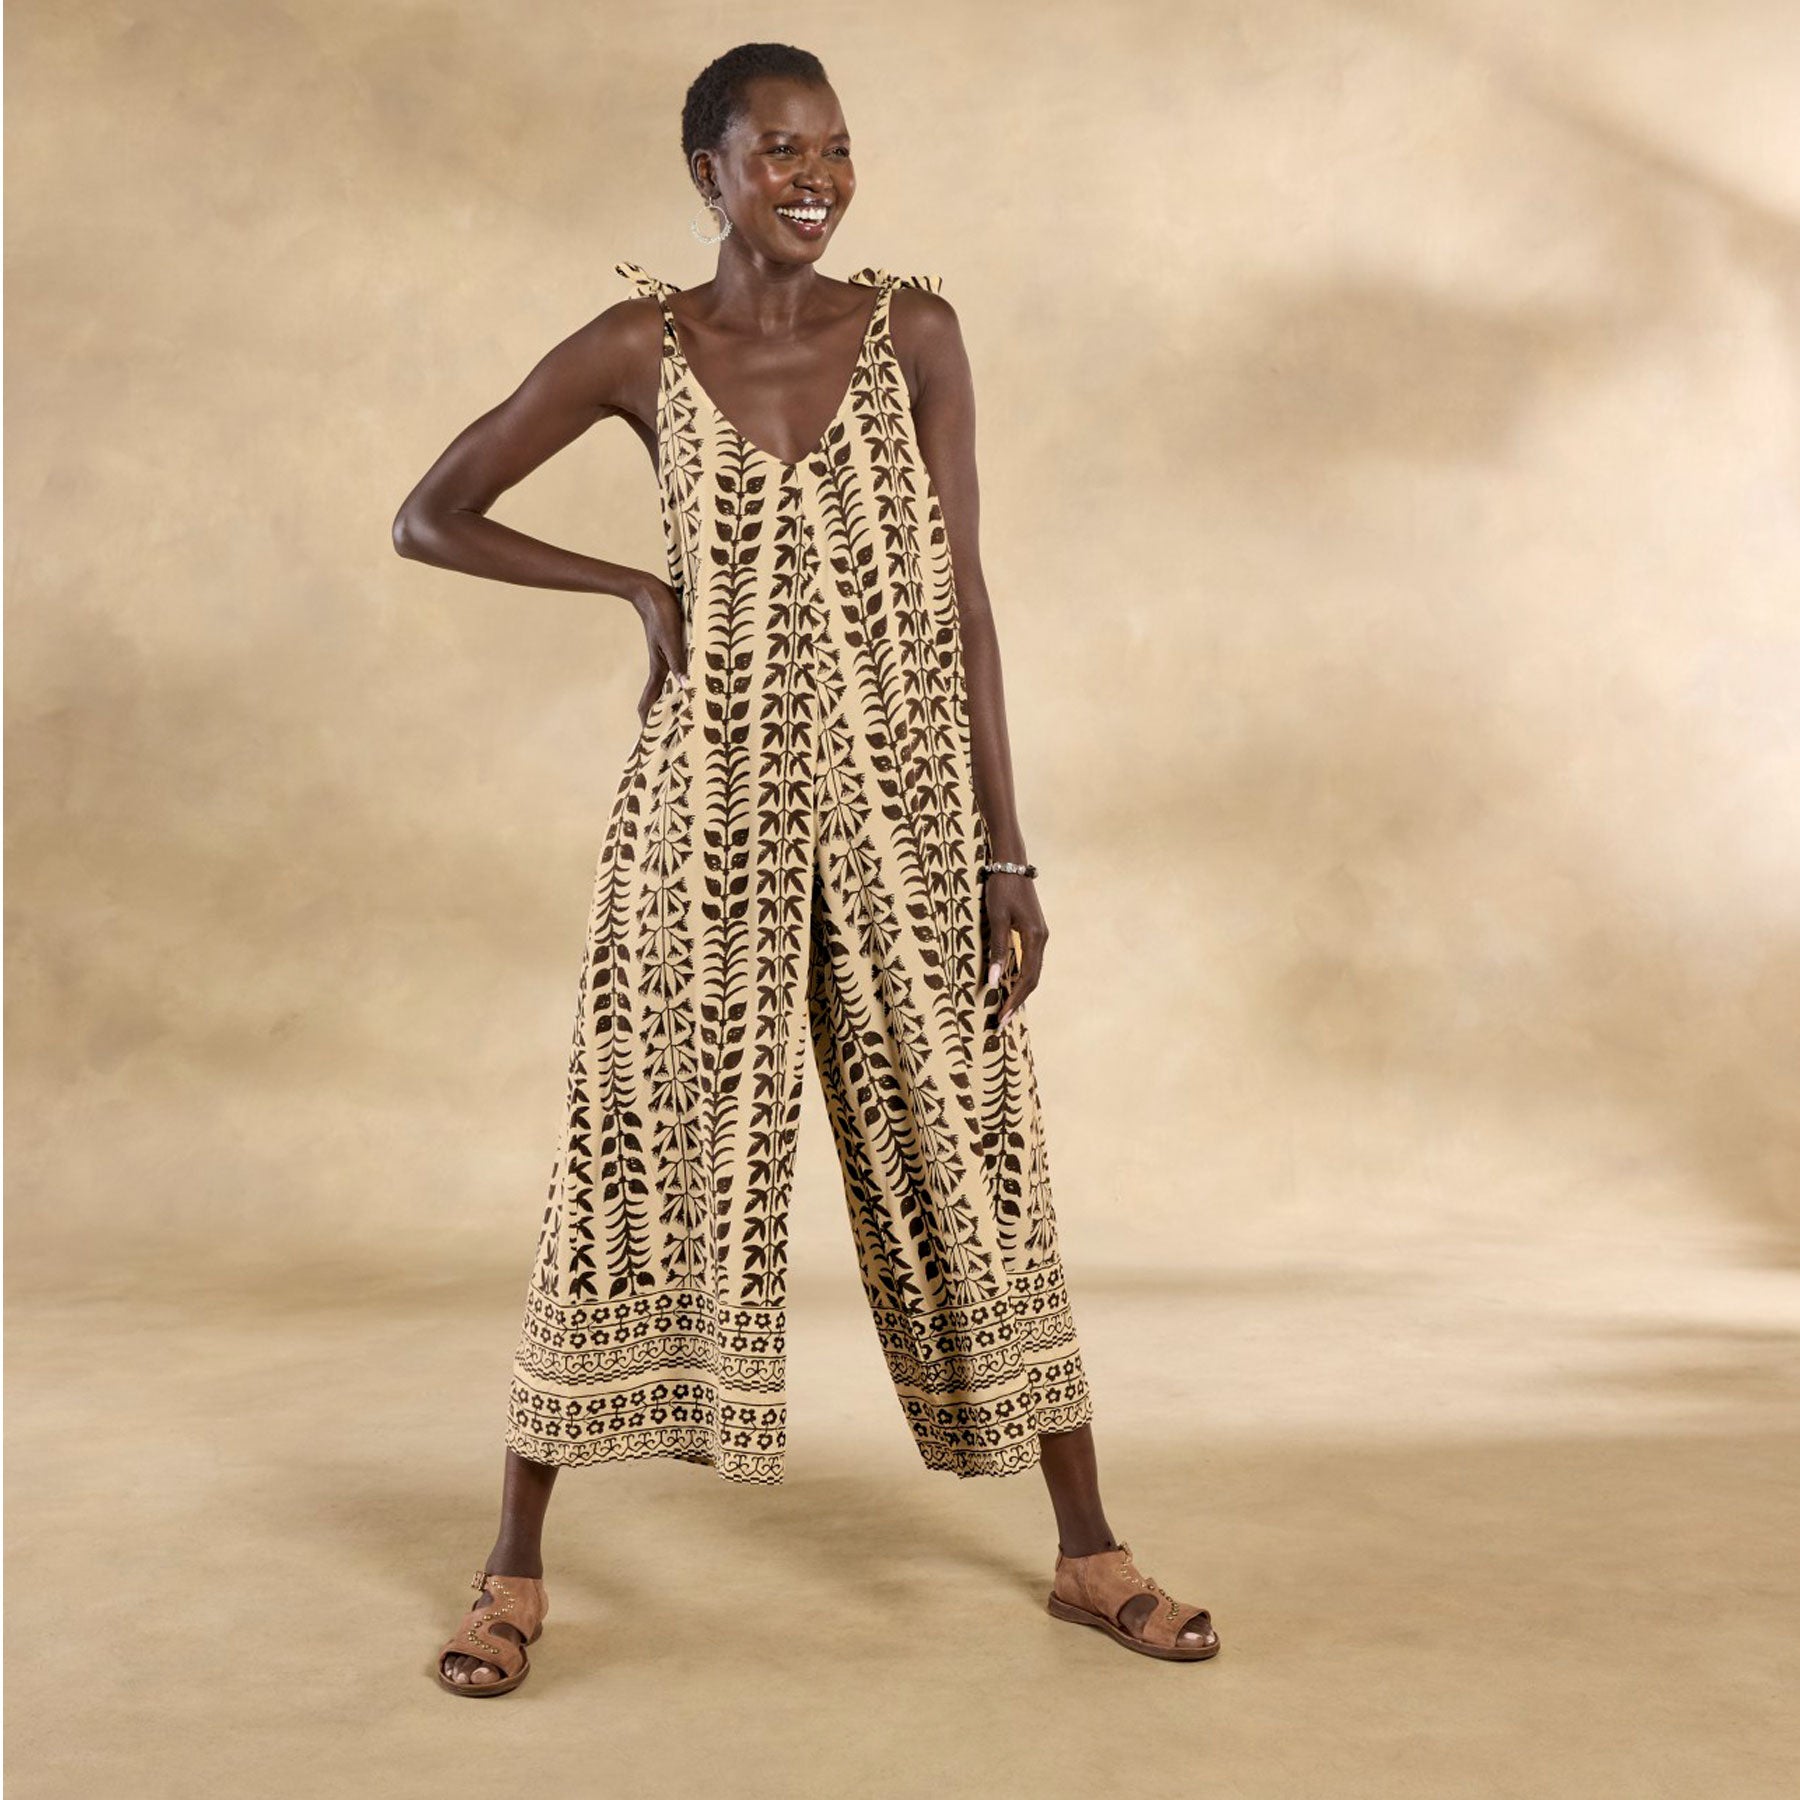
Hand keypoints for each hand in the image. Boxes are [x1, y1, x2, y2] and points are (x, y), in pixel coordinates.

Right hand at [631, 575, 688, 725]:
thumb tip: (686, 688)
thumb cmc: (661, 612)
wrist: (651, 591)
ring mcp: (669, 657)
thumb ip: (679, 661)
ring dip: (677, 700)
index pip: (650, 702)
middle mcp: (664, 666)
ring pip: (673, 686)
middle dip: (665, 717)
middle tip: (673, 736)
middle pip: (661, 698)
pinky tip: (695, 684)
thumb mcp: (671, 637)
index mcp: (660, 668)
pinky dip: (685, 681)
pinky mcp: (675, 647)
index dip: (649, 721)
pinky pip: (681, 670)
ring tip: (687, 715)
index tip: (649, 740)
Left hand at [983, 871, 1045, 1028]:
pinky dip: (1021, 978)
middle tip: (1001, 1022)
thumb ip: (997, 950)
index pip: (1027, 979)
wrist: (1012, 864)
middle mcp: (1042, 940)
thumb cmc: (1001, 889)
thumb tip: (993, 982)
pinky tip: (1010, 985)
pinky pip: (1030, 961)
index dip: (1014, 1000)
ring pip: (1032, 972)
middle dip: (1017, 1001)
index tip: (1000, 1017)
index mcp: (1035, 938)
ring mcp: (1039, 936)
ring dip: (1019, 991)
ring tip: (1004, 1009)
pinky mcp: (1034, 932)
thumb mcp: (996, 919)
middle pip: (1032, 980)